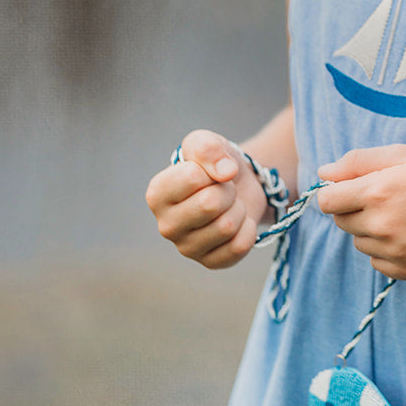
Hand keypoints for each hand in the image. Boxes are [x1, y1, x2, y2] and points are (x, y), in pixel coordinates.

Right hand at [145, 129, 266, 269]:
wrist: (239, 186)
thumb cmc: (215, 164)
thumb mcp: (206, 142)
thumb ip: (208, 148)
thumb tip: (225, 172)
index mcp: (157, 195)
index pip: (192, 178)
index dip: (212, 169)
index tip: (210, 172)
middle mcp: (166, 225)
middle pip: (210, 205)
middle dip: (227, 191)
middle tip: (225, 190)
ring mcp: (186, 248)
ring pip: (226, 226)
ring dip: (238, 209)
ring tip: (231, 205)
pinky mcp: (210, 262)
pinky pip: (239, 246)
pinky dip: (248, 229)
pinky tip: (239, 223)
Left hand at [316, 145, 405, 279]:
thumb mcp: (403, 154)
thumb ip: (357, 161)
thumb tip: (322, 172)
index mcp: (377, 191)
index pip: (326, 201)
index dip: (336, 192)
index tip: (352, 188)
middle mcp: (382, 225)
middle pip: (341, 222)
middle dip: (355, 209)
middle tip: (387, 198)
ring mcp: (394, 252)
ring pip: (359, 243)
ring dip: (371, 230)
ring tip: (404, 215)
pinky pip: (376, 263)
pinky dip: (386, 251)